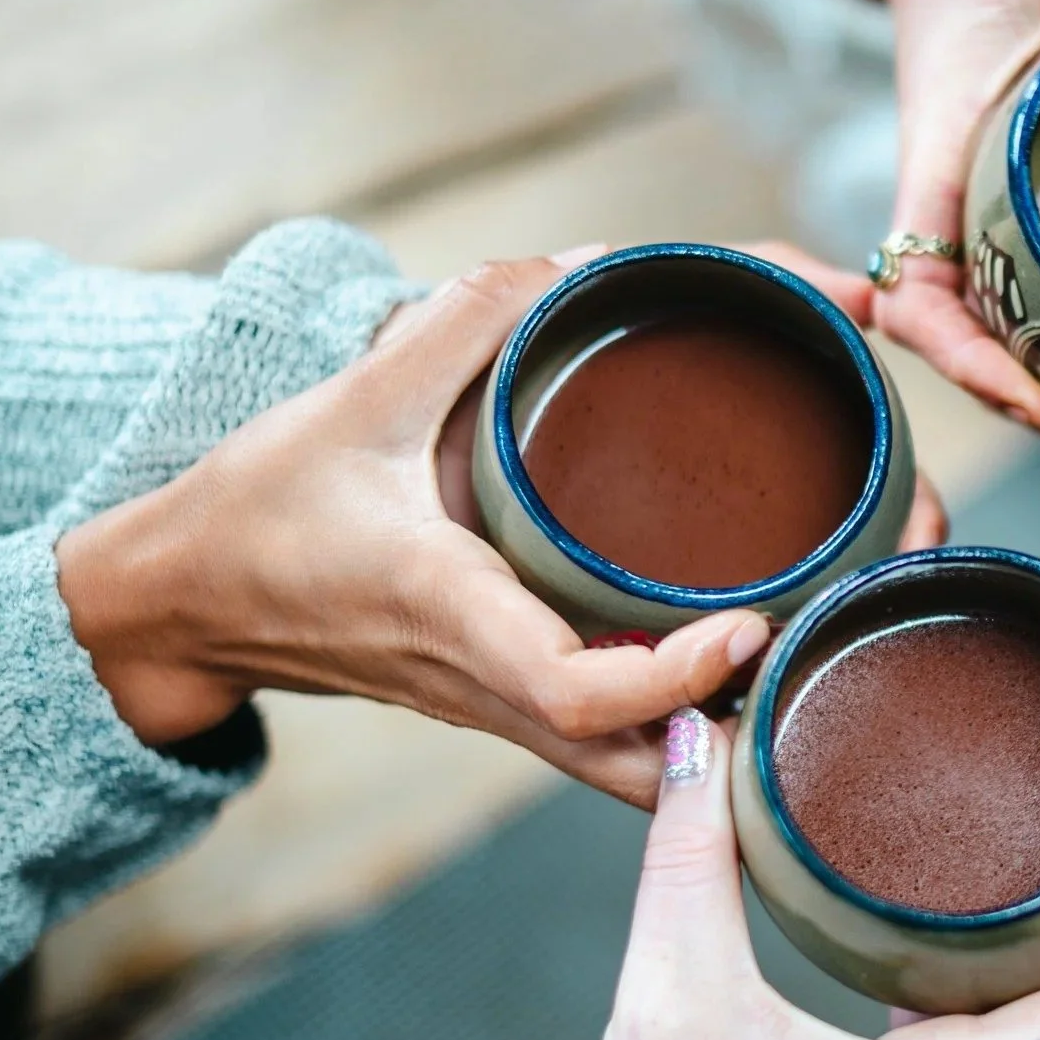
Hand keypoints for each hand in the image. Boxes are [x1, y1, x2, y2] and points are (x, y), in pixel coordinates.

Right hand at [57, 243, 945, 805]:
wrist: (187, 603)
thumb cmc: (262, 506)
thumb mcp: (354, 395)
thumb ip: (468, 321)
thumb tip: (592, 264)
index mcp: (453, 618)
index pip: (578, 698)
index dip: (674, 679)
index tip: (748, 625)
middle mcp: (493, 690)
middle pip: (650, 766)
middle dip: (760, 721)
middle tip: (852, 621)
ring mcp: (507, 717)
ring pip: (648, 775)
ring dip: (747, 731)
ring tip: (841, 634)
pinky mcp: (514, 714)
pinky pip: (628, 750)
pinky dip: (706, 724)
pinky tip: (775, 659)